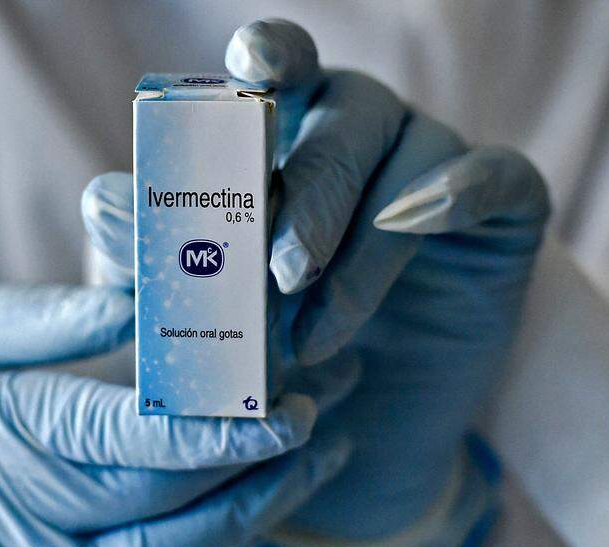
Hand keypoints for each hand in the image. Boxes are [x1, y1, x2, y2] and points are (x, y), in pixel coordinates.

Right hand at [0, 283, 357, 546]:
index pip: (119, 440)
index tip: (284, 402)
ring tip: (311, 462)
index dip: (212, 426)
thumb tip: (137, 301)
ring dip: (250, 521)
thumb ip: (34, 320)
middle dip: (255, 465)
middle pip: (163, 509)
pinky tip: (246, 520)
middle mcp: (14, 532)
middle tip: (319, 412)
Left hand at [83, 19, 548, 546]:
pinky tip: (418, 220)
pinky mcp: (504, 209)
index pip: (278, 71)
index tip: (251, 70)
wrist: (371, 428)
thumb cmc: (273, 354)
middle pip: (341, 122)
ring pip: (408, 162)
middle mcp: (360, 133)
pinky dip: (460, 192)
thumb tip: (103, 198)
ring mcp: (434, 163)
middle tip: (278, 274)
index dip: (269, 57)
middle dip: (307, 197)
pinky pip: (498, 177)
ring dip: (360, 247)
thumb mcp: (206, 316)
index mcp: (287, 136)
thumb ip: (159, 257)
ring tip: (316, 335)